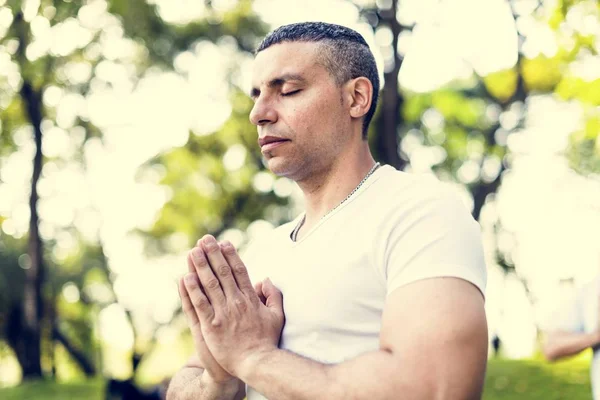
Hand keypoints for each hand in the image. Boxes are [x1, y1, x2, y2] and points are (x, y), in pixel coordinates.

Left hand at [183, 235, 284, 376]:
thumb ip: (273, 295)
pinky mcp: (211, 326)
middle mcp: (236, 302)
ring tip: (193, 251)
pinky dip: (192, 290)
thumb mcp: (277, 315)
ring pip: (210, 284)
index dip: (230, 255)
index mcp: (251, 298)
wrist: (256, 363)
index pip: (239, 271)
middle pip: (222, 273)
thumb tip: (266, 279)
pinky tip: (186, 277)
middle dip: (213, 254)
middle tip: (205, 239)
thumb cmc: (267, 341)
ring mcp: (223, 313)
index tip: (224, 242)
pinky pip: (199, 304)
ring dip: (200, 266)